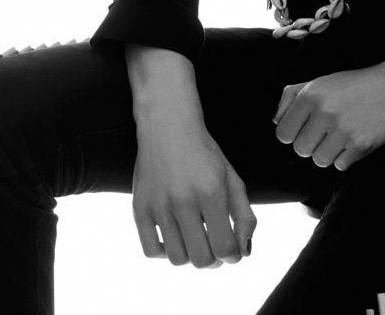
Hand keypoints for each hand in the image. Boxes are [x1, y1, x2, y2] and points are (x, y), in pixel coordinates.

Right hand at [126, 46, 256, 267]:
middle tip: (213, 245)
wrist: (167, 125)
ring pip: (177, 259)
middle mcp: (183, 200)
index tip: (231, 248)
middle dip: (214, 260)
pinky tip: (173, 237)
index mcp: (211, 192)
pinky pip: (150, 251)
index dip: (233, 256)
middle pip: (202, 260)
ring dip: (190, 256)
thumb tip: (244, 252)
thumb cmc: (204, 153)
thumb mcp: (232, 179)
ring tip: (194, 240)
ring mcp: (158, 205)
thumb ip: (245, 217)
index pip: (226, 249)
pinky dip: (164, 253)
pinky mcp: (139, 206)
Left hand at [273, 36, 384, 169]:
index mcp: (310, 95)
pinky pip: (340, 165)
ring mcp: (342, 130)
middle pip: (300, 150)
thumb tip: (276, 120)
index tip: (305, 129)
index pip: (282, 133)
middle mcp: (323, 112)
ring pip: (318, 160)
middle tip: (326, 133)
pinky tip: (355, 140)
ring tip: (340, 137)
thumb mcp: (322, 81)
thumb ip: (292, 96)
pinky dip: (346, 158)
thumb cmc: (358, 83)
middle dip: (310, 145)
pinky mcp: (361, 144)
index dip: (293, 134)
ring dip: (328, 153)